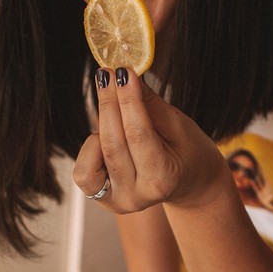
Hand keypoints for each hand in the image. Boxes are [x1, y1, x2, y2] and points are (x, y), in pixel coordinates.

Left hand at [74, 69, 226, 213]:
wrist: (189, 183)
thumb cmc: (187, 152)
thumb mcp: (177, 125)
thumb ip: (148, 104)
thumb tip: (125, 75)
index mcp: (162, 179)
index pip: (138, 134)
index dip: (128, 100)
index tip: (123, 71)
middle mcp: (136, 195)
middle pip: (112, 143)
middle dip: (109, 103)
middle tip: (108, 73)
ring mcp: (116, 200)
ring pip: (94, 155)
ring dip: (101, 124)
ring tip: (115, 109)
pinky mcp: (101, 198)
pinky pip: (83, 171)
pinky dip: (90, 147)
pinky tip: (105, 134)